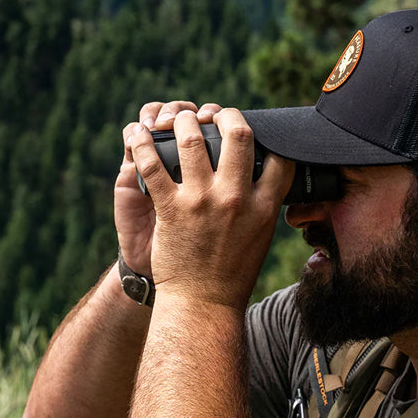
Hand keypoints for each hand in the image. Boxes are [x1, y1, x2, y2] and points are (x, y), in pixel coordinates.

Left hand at [130, 108, 293, 309]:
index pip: (279, 158)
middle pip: (238, 135)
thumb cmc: (232, 272)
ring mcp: (202, 202)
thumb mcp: (260, 237)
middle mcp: (236, 199)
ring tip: (177, 118)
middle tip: (215, 114)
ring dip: (182, 120)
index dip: (269, 138)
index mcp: (264, 207)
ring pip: (191, 139)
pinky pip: (152, 165)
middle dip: (225, 115)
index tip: (254, 132)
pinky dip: (142, 143)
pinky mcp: (171, 209)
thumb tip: (266, 177)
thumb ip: (263, 205)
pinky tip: (138, 134)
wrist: (203, 302)